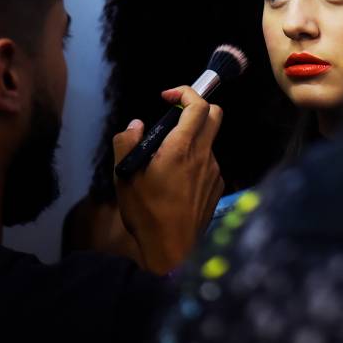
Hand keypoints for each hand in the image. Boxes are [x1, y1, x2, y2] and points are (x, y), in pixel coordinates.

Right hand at [113, 86, 223, 273]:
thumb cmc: (145, 213)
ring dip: (191, 139)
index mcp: (182, 149)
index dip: (186, 93)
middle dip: (196, 108)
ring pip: (209, 141)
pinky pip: (208, 163)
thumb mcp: (124, 176)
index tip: (166, 97)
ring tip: (164, 162)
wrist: (172, 249)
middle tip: (172, 118)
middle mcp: (204, 156)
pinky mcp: (217, 186)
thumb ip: (127, 142)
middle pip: (215, 115)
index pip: (199, 106)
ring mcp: (214, 171)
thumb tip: (135, 124)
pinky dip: (195, 161)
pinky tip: (176, 182)